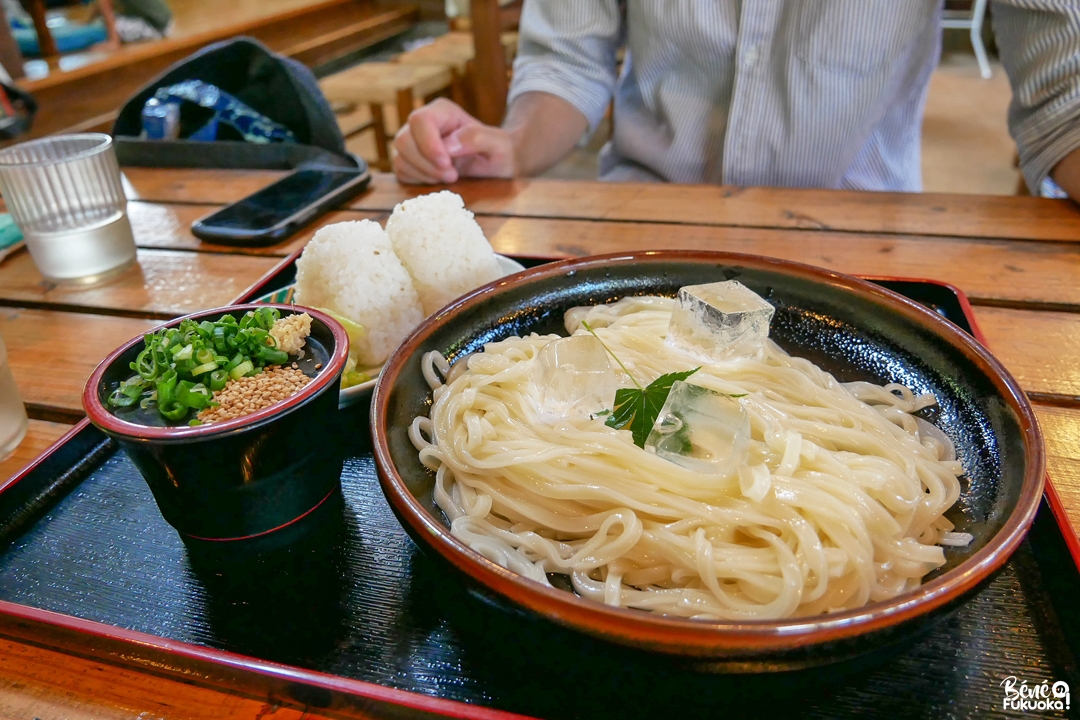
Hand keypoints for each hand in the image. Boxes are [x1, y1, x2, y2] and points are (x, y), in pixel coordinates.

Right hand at [393, 98, 515, 183]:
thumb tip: (448, 145)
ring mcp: (413, 141)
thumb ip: (476, 138)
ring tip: (450, 177)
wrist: (497, 163)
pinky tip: (437, 180)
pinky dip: (417, 180)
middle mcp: (423, 123)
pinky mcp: (410, 160)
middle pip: (403, 140)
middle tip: (453, 175)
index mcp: (443, 112)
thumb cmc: (499, 150)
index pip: (420, 121)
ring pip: (400, 157)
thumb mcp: (497, 144)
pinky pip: (401, 171)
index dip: (428, 145)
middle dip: (427, 164)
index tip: (447, 163)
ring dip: (423, 174)